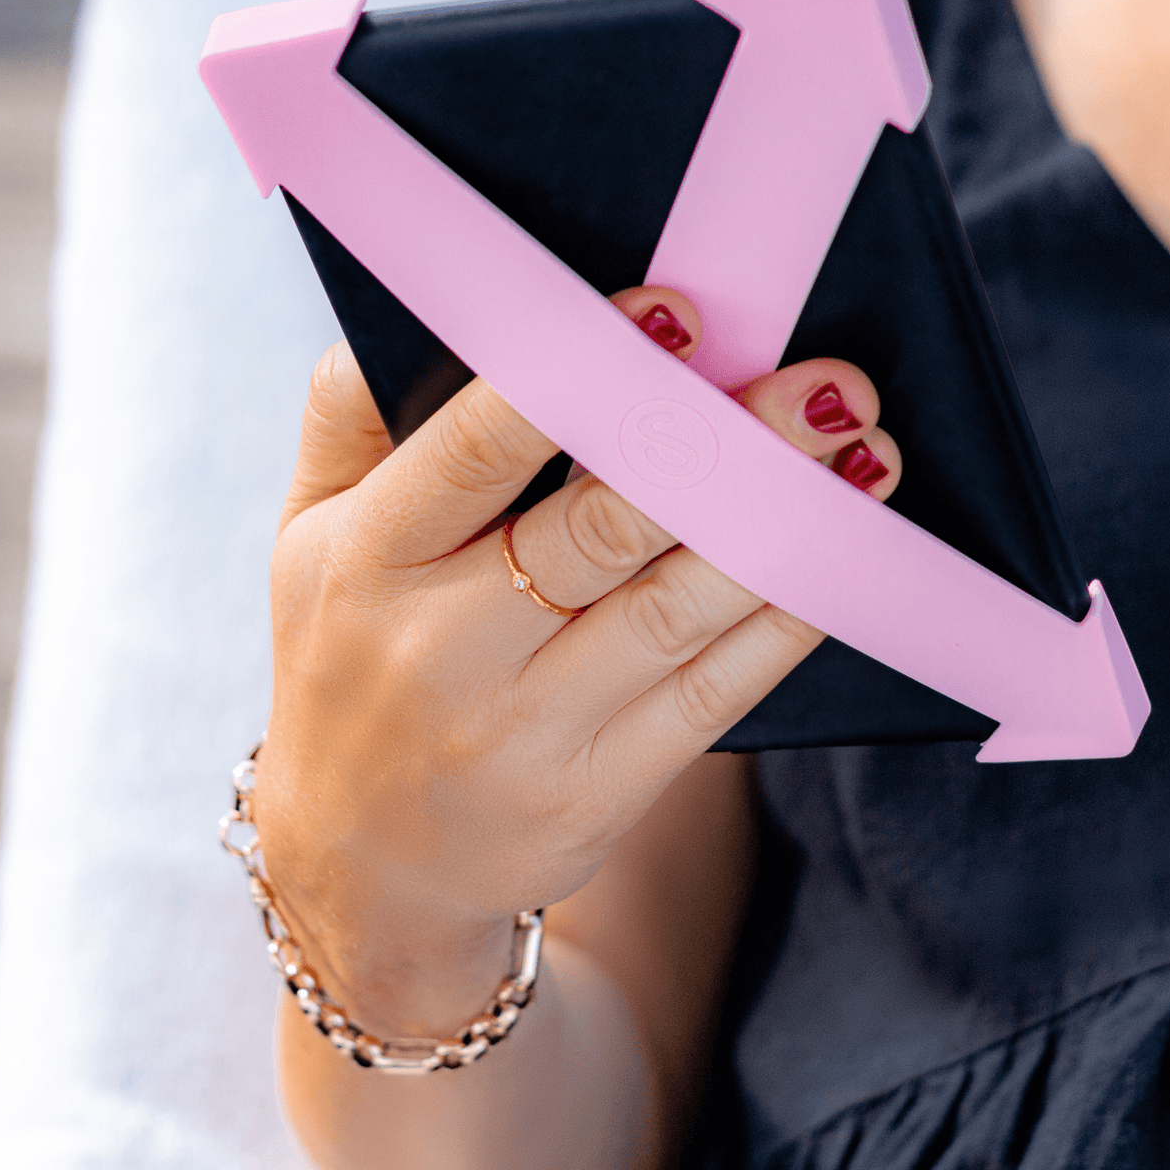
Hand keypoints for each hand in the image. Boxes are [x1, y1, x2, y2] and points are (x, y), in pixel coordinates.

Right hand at [254, 287, 900, 1031]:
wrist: (361, 867)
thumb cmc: (346, 660)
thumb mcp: (307, 538)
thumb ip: (348, 417)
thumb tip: (438, 303)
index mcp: (367, 559)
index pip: (477, 449)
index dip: (583, 377)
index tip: (677, 315)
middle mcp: (440, 648)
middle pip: (602, 526)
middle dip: (722, 444)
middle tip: (823, 383)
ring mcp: (521, 732)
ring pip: (674, 611)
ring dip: (779, 526)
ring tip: (862, 457)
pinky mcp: (594, 794)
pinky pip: (710, 697)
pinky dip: (782, 624)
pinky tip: (833, 563)